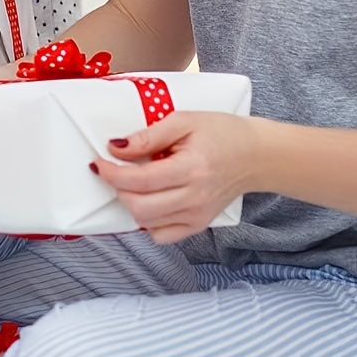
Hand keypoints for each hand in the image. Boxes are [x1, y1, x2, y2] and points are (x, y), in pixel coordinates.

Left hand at [92, 110, 258, 243]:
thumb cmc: (222, 133)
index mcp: (191, 169)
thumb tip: (116, 148)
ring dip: (130, 203)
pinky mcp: (199, 225)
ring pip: (147, 223)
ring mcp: (197, 216)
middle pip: (140, 207)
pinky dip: (148, 221)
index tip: (99, 161)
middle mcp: (194, 199)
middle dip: (117, 189)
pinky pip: (163, 235)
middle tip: (112, 171)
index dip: (112, 173)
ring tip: (132, 182)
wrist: (256, 155)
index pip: (140, 181)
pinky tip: (150, 199)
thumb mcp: (183, 121)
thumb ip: (148, 136)